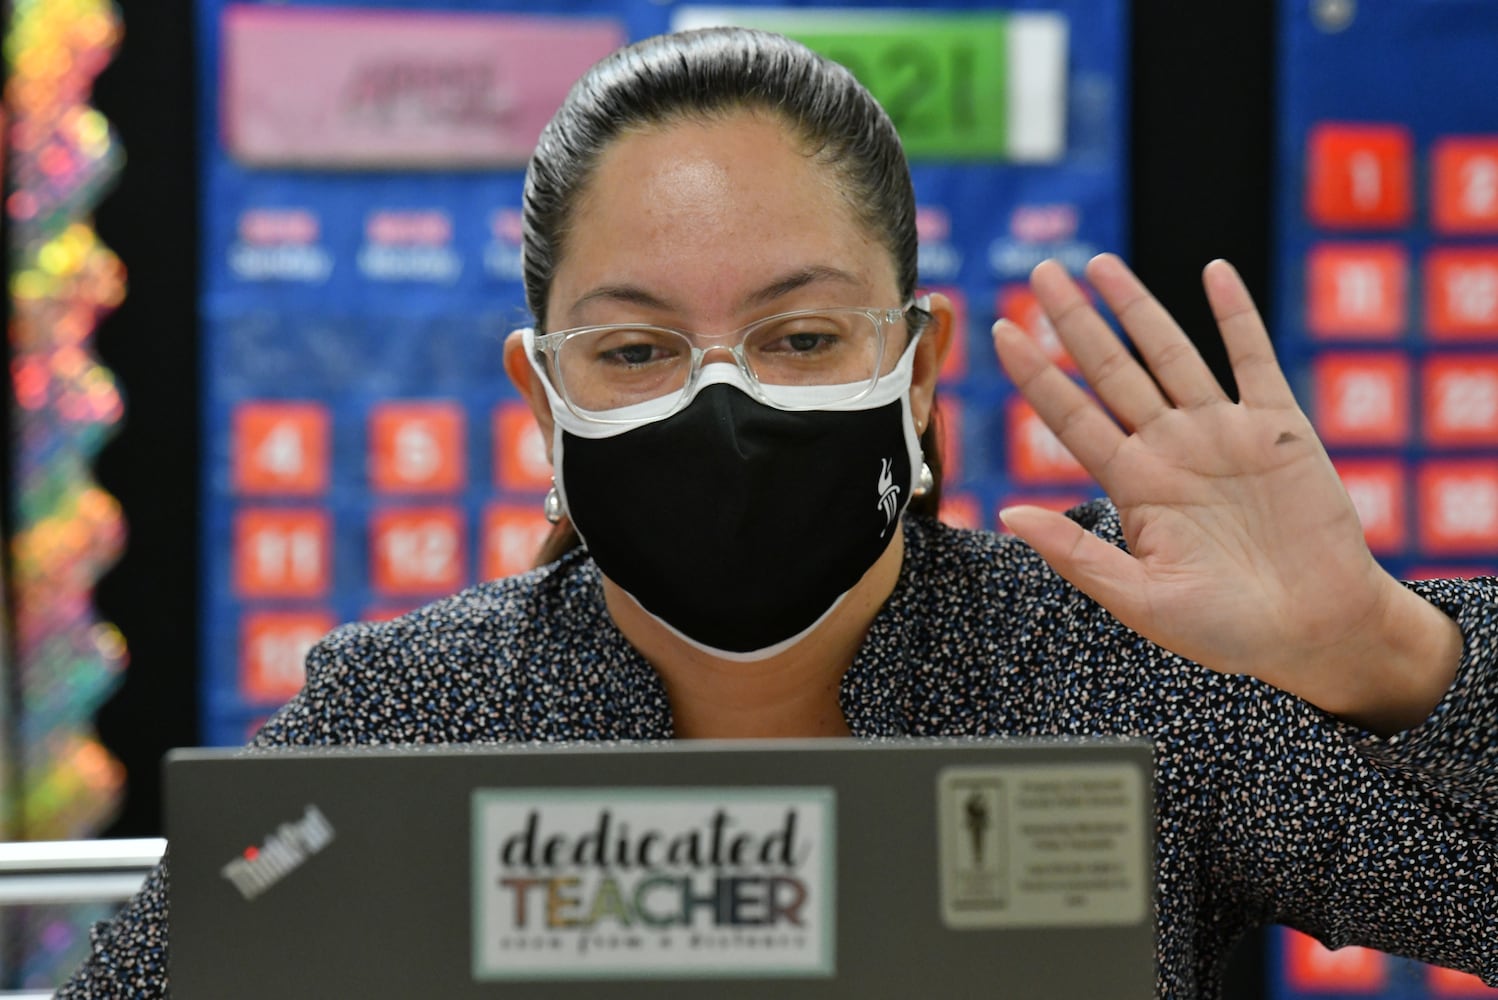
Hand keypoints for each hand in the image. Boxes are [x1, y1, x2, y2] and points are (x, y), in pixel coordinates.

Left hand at [993, 254, 1460, 733]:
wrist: (1315, 631)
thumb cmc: (1226, 628)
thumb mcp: (1142, 600)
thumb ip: (1077, 555)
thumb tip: (1009, 513)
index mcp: (1134, 487)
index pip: (1071, 418)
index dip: (1037, 375)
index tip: (1001, 332)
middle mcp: (1170, 448)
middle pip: (1110, 370)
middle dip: (1074, 321)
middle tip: (1041, 271)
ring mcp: (1223, 432)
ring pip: (1170, 354)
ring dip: (1137, 307)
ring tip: (1099, 264)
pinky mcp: (1280, 427)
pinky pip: (1253, 359)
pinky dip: (1235, 315)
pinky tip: (1213, 273)